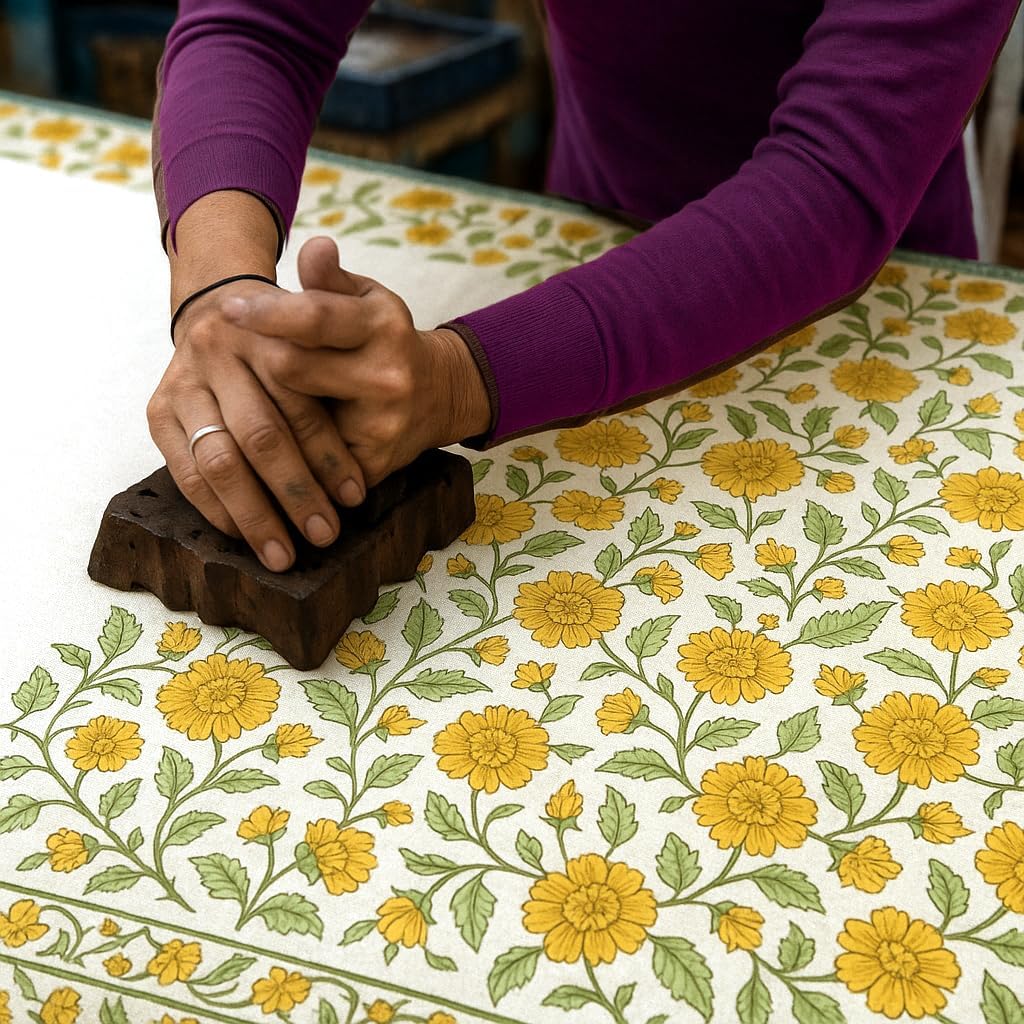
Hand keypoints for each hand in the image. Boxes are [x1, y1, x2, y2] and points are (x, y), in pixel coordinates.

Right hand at [146, 276, 367, 572]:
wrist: (224, 306)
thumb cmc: (289, 342)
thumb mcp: (320, 345)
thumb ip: (338, 386)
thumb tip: (358, 478)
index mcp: (270, 333)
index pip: (302, 406)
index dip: (329, 456)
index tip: (354, 497)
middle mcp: (221, 352)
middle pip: (261, 436)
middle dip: (295, 493)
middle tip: (324, 535)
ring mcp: (184, 381)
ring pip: (220, 459)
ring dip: (254, 515)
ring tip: (283, 554)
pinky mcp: (158, 409)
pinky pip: (186, 472)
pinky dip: (218, 510)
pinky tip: (245, 536)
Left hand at [222, 237, 490, 488]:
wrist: (441, 396)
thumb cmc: (385, 338)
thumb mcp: (367, 299)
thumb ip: (331, 279)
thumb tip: (313, 246)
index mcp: (383, 326)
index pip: (316, 317)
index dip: (267, 313)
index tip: (226, 309)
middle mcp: (386, 377)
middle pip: (293, 368)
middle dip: (260, 360)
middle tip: (233, 356)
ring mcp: (380, 425)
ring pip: (294, 420)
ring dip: (263, 408)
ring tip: (239, 396)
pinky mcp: (371, 464)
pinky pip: (309, 462)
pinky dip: (284, 453)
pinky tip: (261, 442)